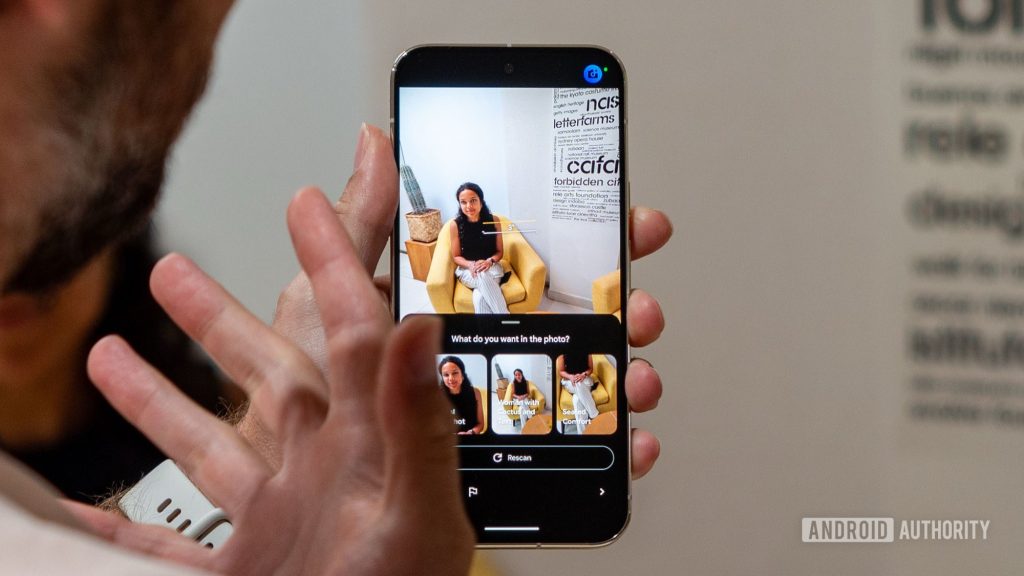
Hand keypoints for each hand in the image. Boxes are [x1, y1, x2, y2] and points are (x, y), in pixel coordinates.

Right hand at [77, 190, 473, 575]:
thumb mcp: (417, 518)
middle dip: (220, 320)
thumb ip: (417, 424)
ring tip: (110, 352)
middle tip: (173, 268)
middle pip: (265, 379)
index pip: (351, 334)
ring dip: (161, 399)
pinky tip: (76, 500)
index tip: (308, 205)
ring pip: (208, 445)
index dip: (333, 264)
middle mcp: (318, 475)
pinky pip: (162, 541)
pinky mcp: (241, 573)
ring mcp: (275, 524)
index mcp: (366, 449)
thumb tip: (418, 324)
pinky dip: (116, 522)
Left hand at [273, 124, 671, 479]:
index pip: (521, 259)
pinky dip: (609, 448)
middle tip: (641, 306)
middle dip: (616, 306)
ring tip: (635, 381)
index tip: (628, 220)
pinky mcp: (504, 470)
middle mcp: (474, 357)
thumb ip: (356, 236)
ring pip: (580, 383)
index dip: (579, 235)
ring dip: (621, 377)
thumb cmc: (303, 419)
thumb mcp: (327, 312)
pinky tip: (629, 444)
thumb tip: (373, 145)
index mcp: (438, 312)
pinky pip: (572, 453)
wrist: (300, 541)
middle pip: (564, 318)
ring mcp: (493, 413)